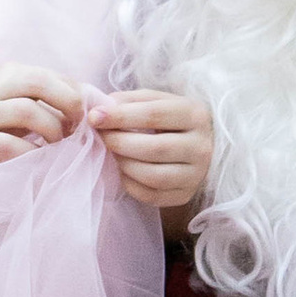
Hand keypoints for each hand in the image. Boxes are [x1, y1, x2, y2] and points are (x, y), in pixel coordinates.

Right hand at [0, 64, 85, 182]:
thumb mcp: (17, 102)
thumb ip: (49, 98)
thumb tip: (94, 105)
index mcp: (10, 73)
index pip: (56, 76)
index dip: (79, 97)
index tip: (86, 119)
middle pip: (42, 83)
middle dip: (69, 106)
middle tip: (77, 129)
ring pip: (28, 111)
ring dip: (52, 131)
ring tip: (58, 145)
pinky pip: (12, 145)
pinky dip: (33, 153)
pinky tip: (39, 159)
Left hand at [86, 88, 212, 221]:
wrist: (198, 146)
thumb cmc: (170, 120)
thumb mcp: (157, 102)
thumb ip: (129, 101)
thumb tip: (100, 110)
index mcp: (195, 115)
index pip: (154, 115)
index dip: (120, 116)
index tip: (94, 116)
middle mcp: (201, 147)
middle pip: (154, 148)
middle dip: (119, 142)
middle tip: (102, 136)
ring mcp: (195, 174)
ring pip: (153, 175)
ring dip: (124, 164)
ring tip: (113, 153)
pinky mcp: (185, 195)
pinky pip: (151, 195)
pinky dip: (130, 183)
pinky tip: (124, 170)